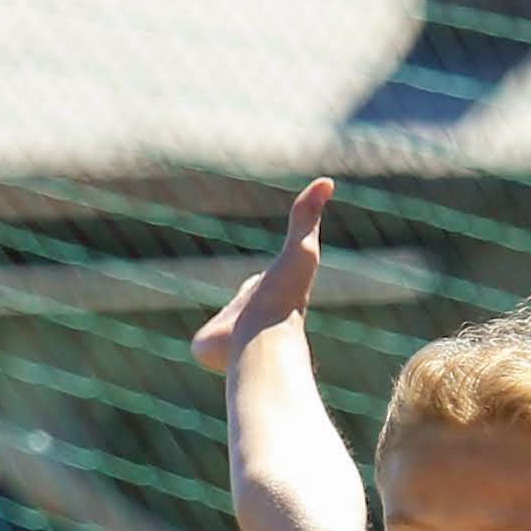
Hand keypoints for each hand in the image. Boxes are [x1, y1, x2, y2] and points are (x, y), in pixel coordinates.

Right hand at [193, 178, 334, 370]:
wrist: (263, 342)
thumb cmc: (284, 297)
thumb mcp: (302, 250)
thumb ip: (306, 216)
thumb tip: (327, 181)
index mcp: (270, 293)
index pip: (264, 282)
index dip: (262, 280)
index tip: (262, 278)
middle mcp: (253, 315)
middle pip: (246, 305)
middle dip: (245, 305)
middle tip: (248, 306)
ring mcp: (230, 333)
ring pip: (225, 328)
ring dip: (228, 330)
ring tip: (233, 334)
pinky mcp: (205, 348)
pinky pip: (202, 345)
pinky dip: (205, 344)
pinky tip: (211, 349)